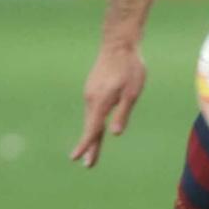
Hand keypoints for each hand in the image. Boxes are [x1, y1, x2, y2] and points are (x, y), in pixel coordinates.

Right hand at [71, 39, 147, 167]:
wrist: (119, 43)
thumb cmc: (130, 67)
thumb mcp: (132, 92)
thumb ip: (123, 113)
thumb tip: (114, 133)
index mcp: (101, 102)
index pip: (92, 129)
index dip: (86, 145)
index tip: (76, 158)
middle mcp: (92, 100)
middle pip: (91, 127)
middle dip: (90, 146)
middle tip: (87, 164)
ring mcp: (90, 93)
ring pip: (91, 118)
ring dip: (92, 134)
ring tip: (92, 152)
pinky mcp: (93, 88)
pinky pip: (93, 109)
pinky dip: (94, 121)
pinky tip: (97, 126)